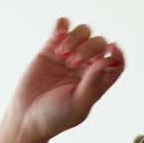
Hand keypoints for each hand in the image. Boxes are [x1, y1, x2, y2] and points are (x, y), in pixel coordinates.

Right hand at [10, 18, 125, 141]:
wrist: (26, 118)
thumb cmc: (55, 117)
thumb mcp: (78, 104)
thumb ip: (93, 83)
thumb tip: (107, 59)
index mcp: (98, 81)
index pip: (116, 63)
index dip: (118, 54)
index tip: (112, 48)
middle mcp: (86, 67)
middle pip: (99, 44)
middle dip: (88, 48)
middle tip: (72, 62)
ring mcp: (68, 56)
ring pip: (83, 33)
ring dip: (75, 38)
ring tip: (61, 53)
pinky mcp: (50, 49)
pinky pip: (61, 28)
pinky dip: (62, 25)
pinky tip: (57, 33)